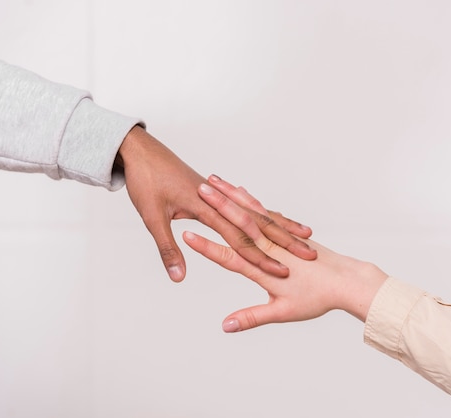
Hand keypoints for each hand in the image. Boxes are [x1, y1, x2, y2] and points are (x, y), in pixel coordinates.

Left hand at [118, 126, 316, 281]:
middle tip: (309, 255)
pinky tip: (274, 217)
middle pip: (259, 224)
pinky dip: (264, 213)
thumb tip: (178, 277)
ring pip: (258, 213)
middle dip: (285, 242)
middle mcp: (219, 200)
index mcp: (206, 207)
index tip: (280, 272)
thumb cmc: (146, 181)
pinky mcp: (214, 190)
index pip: (240, 238)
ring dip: (282, 227)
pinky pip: (246, 204)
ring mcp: (219, 193)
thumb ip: (168, 248)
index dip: (261, 258)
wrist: (141, 150)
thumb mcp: (152, 217)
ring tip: (305, 235)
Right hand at [184, 182, 387, 331]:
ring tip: (213, 180)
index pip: (229, 256)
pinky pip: (264, 210)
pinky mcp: (284, 231)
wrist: (347, 280)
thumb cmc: (317, 298)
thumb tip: (226, 325)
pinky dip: (249, 199)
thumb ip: (252, 317)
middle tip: (199, 189)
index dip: (207, 247)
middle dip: (218, 205)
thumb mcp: (282, 312)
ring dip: (230, 194)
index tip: (187, 235)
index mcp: (263, 266)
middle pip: (238, 222)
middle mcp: (268, 246)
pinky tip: (240, 190)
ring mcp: (276, 235)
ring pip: (250, 210)